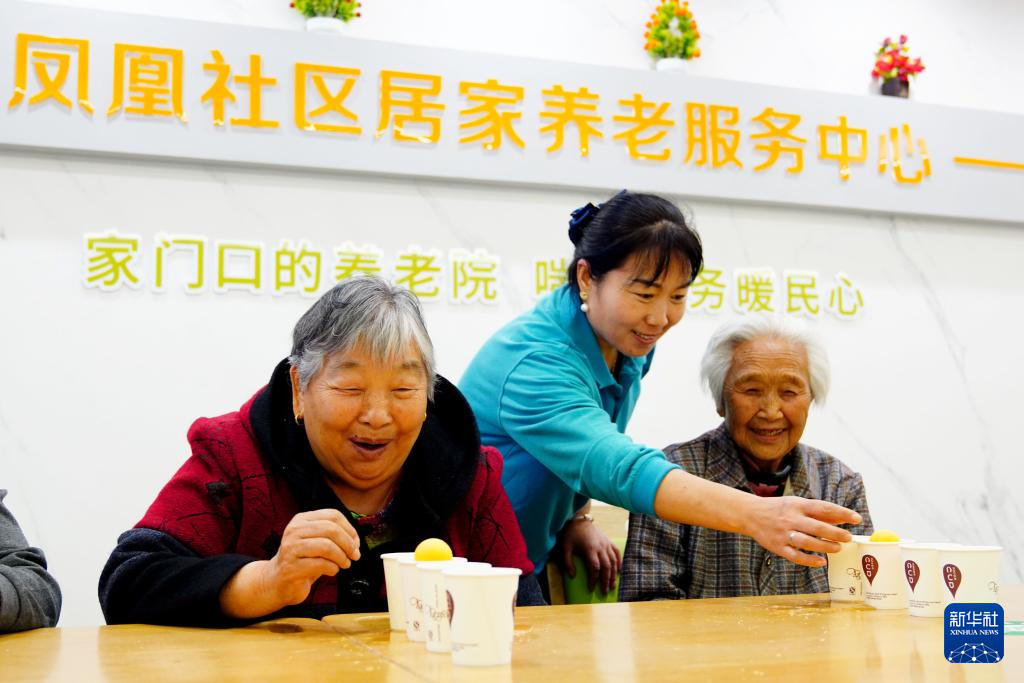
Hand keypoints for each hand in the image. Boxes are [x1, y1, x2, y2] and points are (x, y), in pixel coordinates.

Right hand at [220, 509, 360, 617]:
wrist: (277, 581)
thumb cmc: (303, 561)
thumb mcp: (317, 542)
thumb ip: (334, 537)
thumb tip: (356, 541)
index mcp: (302, 519)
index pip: (333, 515)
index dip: (349, 529)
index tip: (356, 543)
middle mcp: (294, 530)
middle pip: (331, 529)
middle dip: (348, 543)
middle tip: (354, 555)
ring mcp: (290, 548)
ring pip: (327, 546)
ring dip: (341, 557)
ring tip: (344, 564)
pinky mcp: (290, 567)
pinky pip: (320, 564)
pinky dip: (333, 569)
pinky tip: (332, 571)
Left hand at [558, 517, 620, 593]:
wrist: (579, 520)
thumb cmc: (571, 534)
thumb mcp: (565, 548)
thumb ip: (568, 562)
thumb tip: (573, 576)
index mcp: (590, 549)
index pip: (595, 568)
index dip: (593, 579)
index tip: (590, 588)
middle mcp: (601, 547)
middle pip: (606, 567)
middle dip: (606, 580)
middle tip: (604, 591)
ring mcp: (606, 543)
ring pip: (613, 561)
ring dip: (613, 574)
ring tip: (612, 585)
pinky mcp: (609, 541)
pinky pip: (617, 553)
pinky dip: (619, 562)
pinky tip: (619, 571)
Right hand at [745, 496, 860, 567]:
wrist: (750, 514)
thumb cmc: (779, 509)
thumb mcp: (797, 504)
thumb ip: (818, 512)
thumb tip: (842, 518)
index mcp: (797, 505)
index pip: (824, 508)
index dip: (842, 513)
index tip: (857, 519)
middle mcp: (791, 519)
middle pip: (818, 527)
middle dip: (836, 533)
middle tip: (848, 538)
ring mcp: (783, 534)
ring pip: (808, 543)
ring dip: (825, 547)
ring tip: (838, 548)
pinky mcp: (778, 547)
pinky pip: (796, 556)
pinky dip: (810, 560)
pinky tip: (821, 562)